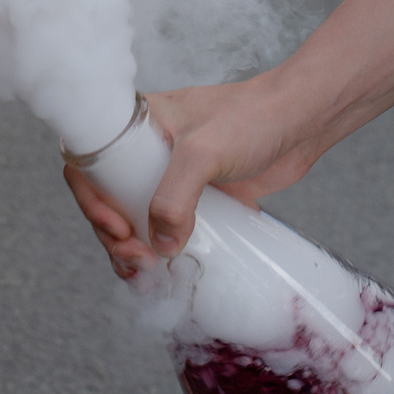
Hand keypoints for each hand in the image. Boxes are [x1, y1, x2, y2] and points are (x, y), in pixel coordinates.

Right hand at [64, 77, 318, 266]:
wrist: (302, 121)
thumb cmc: (252, 117)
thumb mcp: (204, 152)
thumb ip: (176, 197)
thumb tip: (161, 246)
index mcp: (137, 127)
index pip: (90, 166)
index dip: (90, 201)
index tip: (115, 226)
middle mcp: (148, 153)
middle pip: (109, 201)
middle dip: (114, 236)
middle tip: (137, 260)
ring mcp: (174, 178)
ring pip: (136, 220)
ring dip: (132, 251)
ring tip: (145, 275)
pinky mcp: (200, 200)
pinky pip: (170, 230)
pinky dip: (162, 253)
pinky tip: (164, 275)